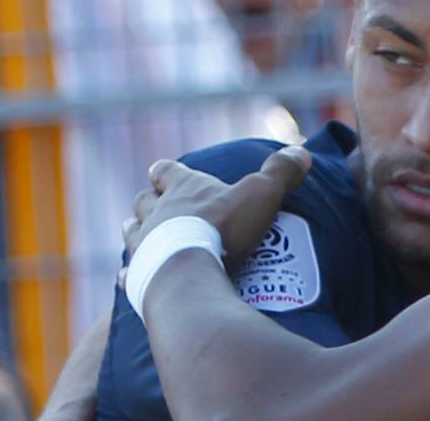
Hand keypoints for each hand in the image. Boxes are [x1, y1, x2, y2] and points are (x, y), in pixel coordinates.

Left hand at [122, 147, 311, 271]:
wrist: (188, 276)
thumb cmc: (225, 230)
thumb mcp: (262, 194)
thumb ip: (281, 172)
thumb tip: (301, 152)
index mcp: (183, 189)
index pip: (167, 171)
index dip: (166, 171)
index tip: (163, 171)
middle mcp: (156, 213)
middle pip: (143, 200)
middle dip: (149, 200)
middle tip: (157, 203)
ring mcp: (143, 245)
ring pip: (132, 231)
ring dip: (136, 230)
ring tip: (144, 234)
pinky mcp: (137, 277)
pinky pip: (128, 273)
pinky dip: (131, 272)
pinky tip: (132, 276)